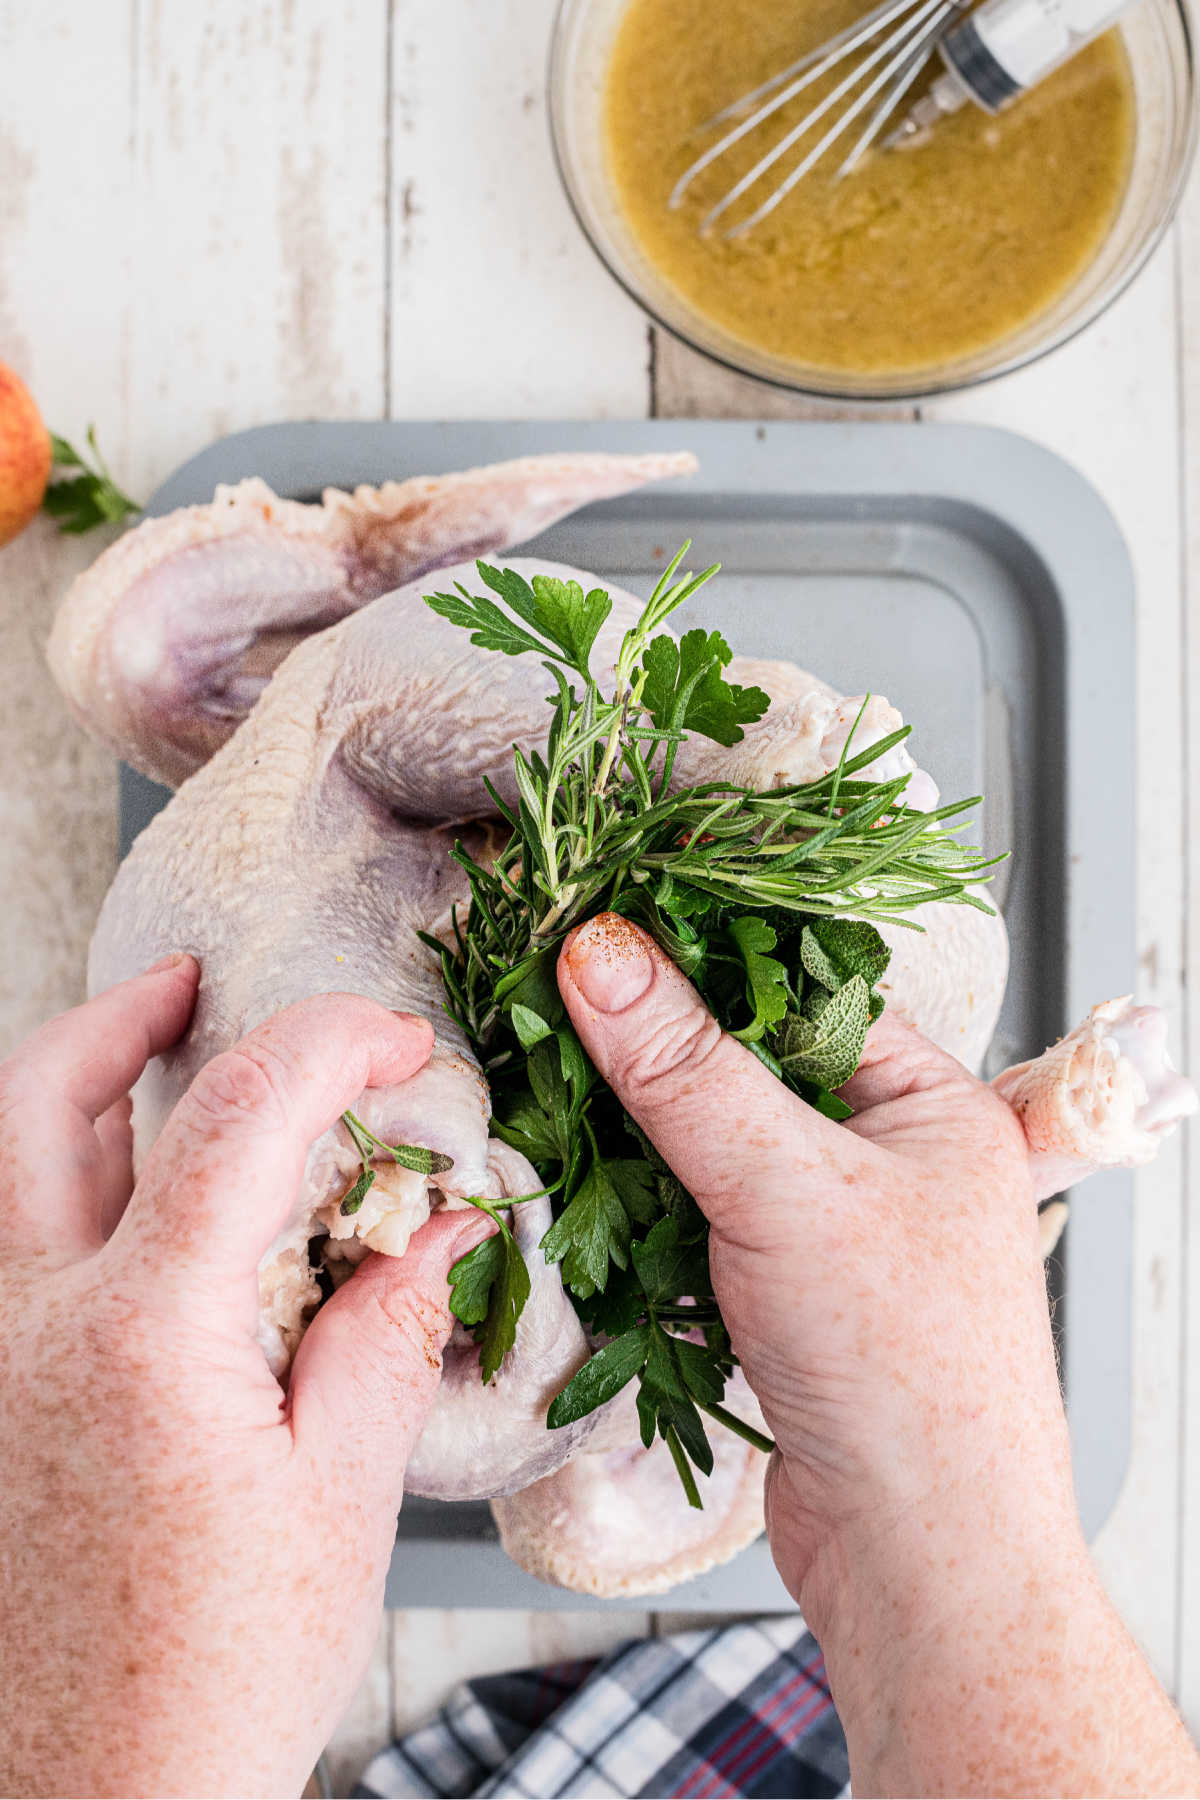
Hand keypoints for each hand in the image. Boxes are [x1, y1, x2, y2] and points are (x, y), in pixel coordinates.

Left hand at [0, 957, 487, 1798]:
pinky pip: (5, 1245)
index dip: (328, 1046)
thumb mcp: (341, 1496)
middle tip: (190, 983)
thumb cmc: (215, 1681)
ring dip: (69, 1087)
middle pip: (37, 1095)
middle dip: (119, 1014)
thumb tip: (440, 1226)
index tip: (395, 1045)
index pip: (236, 1118)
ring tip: (146, 1059)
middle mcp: (29, 1326)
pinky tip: (124, 1207)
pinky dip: (56, 1182)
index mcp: (142, 1338)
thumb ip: (386, 1329)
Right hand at [559, 914, 1198, 1797]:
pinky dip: (642, 1212)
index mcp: (930, 1104)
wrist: (920, 1557)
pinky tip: (583, 1198)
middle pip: (746, 1070)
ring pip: (712, 1152)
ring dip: (636, 1141)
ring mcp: (836, 1232)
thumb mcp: (789, 1184)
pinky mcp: (786, 1298)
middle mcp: (889, 1158)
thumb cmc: (907, 1365)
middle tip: (551, 1017)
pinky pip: (699, 1224)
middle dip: (652, 1058)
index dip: (699, 961)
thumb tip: (602, 953)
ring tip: (550, 1104)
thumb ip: (686, 1069)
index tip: (598, 938)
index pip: (801, 991)